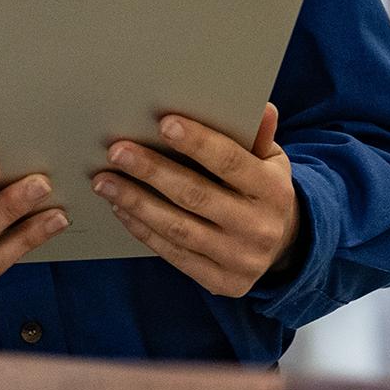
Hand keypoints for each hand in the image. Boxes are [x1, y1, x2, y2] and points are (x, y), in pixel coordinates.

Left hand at [94, 103, 306, 297]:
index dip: (198, 143)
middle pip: (196, 195)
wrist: (284, 246)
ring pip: (178, 228)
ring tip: (105, 181)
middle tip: (117, 151)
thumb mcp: (272, 160)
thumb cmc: (263, 189)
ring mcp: (239, 258)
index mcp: (273, 190)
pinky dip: (143, 230)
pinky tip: (120, 208)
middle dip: (152, 171)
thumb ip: (260, 135)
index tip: (164, 123)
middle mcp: (259, 227)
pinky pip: (173, 254)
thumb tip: (261, 107)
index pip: (231, 163)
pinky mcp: (221, 281)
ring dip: (136, 202)